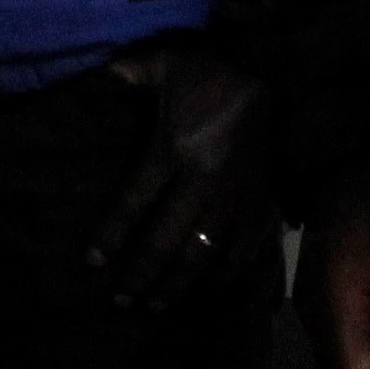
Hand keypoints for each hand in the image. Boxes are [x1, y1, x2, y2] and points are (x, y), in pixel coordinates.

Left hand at [92, 35, 271, 308]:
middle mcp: (200, 184)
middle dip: (139, 277)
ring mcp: (233, 199)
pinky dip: (227, 271)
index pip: (133, 204)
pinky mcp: (261, 203)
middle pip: (162, 243)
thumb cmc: (214, 71)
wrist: (275, 73)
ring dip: (176, 285)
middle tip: (120, 303)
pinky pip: (243, 249)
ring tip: (156, 306)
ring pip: (200, 256)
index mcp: (172, 150)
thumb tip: (97, 78)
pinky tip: (210, 283)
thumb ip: (129, 73)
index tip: (93, 263)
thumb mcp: (166, 62)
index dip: (110, 236)